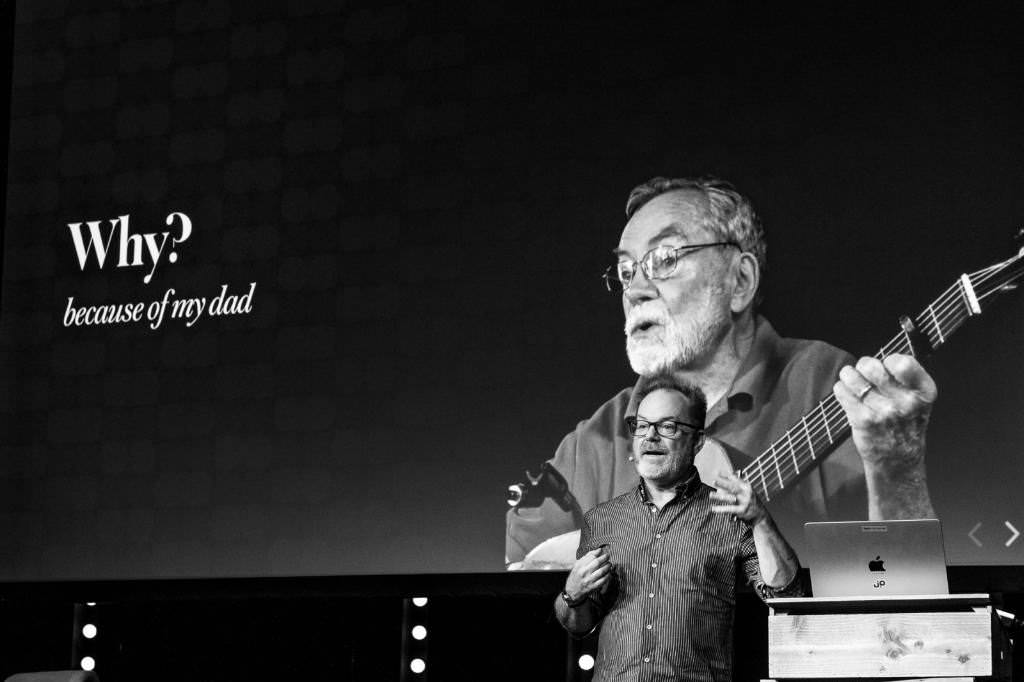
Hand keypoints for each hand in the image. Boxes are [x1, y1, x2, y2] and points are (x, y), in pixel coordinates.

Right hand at [564, 547, 611, 601]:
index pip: (591, 557)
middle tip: (608, 556)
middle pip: (597, 563)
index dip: (598, 552)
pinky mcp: (592, 587)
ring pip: (601, 571)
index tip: (602, 550)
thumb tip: (598, 550)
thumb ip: (586, 558)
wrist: (571, 592)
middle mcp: (583, 572)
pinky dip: (607, 576)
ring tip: (609, 564)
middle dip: (604, 558)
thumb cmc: (575, 577)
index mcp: (579, 566)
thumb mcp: (577, 566)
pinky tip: (609, 573)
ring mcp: (588, 580)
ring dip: (607, 566)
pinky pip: (603, 580)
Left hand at [710, 470, 766, 525]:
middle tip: (713, 481)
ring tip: (710, 495)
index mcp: (747, 486)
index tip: (716, 472)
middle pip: (732, 487)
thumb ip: (736, 487)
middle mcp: (746, 493)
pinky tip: (714, 509)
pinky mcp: (742, 510)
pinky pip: (729, 509)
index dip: (725, 475)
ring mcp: (744, 502)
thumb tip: (721, 487)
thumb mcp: (747, 492)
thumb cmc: (751, 501)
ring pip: (729, 498)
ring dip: (719, 496)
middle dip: (722, 484)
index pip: (735, 479)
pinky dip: (721, 509)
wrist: (761, 515)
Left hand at [833, 354, 936, 473]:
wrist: (898, 459)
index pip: (903, 362)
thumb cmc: (906, 425)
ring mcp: (884, 412)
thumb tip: (879, 359)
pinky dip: (841, 389)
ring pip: (853, 377)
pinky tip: (847, 393)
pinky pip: (842, 391)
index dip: (889, 361)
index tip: (886, 367)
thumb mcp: (919, 400)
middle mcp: (906, 402)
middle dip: (864, 365)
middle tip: (865, 372)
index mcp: (924, 392)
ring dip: (849, 376)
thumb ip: (905, 378)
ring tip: (852, 380)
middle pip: (872, 367)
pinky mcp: (863, 420)